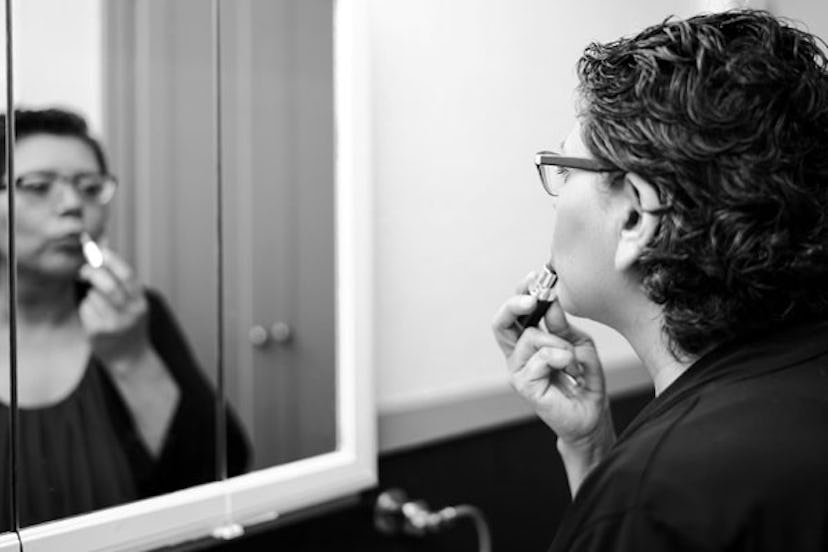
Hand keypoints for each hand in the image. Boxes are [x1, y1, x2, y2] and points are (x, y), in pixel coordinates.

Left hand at [78, 247, 150, 368]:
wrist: (131, 359)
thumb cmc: (130, 325)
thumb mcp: (135, 304)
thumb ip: (123, 282)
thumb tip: (105, 250)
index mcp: (141, 302)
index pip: (127, 276)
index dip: (112, 260)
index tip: (99, 251)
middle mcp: (130, 313)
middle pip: (108, 285)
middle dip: (93, 273)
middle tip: (84, 271)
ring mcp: (114, 324)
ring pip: (93, 296)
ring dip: (91, 295)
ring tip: (99, 304)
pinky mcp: (98, 333)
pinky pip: (85, 309)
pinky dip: (86, 308)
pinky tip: (95, 317)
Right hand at [492, 272, 612, 448]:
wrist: (591, 414)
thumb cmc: (582, 378)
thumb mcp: (578, 343)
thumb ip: (561, 325)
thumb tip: (550, 303)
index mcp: (526, 342)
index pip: (514, 313)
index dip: (521, 292)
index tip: (536, 276)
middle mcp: (517, 355)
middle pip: (501, 322)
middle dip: (515, 305)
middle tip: (532, 298)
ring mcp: (518, 370)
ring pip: (531, 337)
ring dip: (559, 343)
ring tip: (572, 360)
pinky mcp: (524, 385)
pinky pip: (542, 357)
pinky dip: (563, 358)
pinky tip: (571, 371)